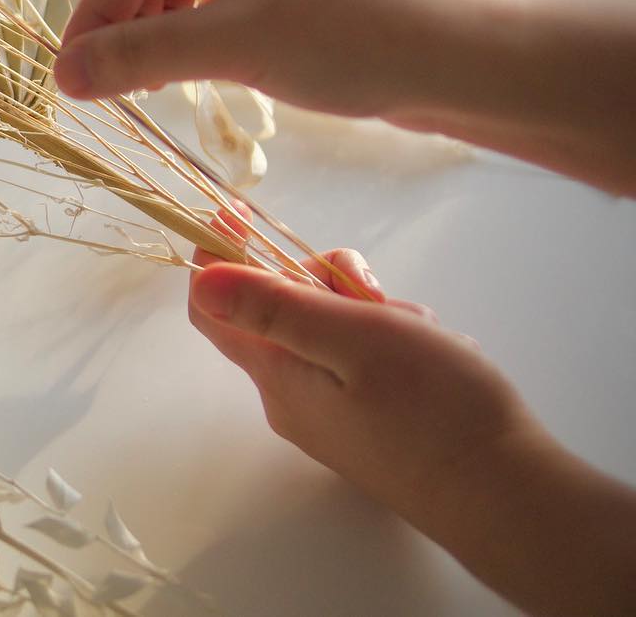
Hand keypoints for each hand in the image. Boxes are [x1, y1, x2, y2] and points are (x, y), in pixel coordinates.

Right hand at [54, 0, 501, 119]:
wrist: (460, 61)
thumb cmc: (352, 37)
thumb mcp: (233, 46)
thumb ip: (140, 57)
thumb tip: (63, 78)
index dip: (92, 16)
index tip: (65, 77)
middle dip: (126, 28)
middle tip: (103, 91)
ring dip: (159, 37)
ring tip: (149, 90)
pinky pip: (218, 2)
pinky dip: (195, 39)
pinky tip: (192, 77)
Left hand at [187, 212, 635, 615]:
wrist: (506, 496)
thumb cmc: (432, 411)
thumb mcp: (353, 338)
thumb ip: (276, 306)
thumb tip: (202, 278)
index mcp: (276, 374)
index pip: (212, 308)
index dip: (214, 255)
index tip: (239, 211)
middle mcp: (291, 396)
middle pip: (278, 307)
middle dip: (325, 282)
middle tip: (373, 293)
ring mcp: (330, 413)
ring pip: (329, 328)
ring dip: (369, 311)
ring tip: (417, 330)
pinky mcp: (368, 421)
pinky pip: (361, 358)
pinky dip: (391, 339)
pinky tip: (432, 351)